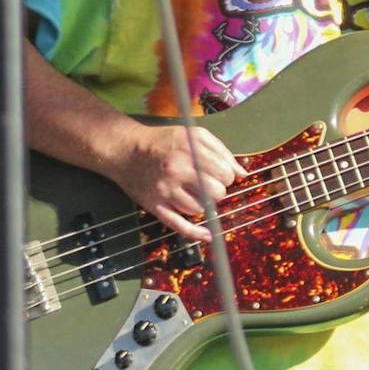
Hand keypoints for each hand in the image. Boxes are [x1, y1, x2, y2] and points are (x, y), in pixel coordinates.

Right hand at [111, 121, 247, 242]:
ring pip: (200, 209)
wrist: (125, 149)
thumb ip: (221, 151)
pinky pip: (179, 225)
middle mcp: (177, 170)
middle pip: (215, 193)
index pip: (224, 173)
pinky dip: (196, 233)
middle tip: (210, 185)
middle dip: (218, 190)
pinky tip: (207, 235)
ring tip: (197, 195)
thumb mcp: (193, 134)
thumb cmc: (162, 141)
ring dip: (205, 205)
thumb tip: (243, 173)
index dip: (227, 176)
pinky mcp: (155, 206)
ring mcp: (166, 190)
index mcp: (189, 151)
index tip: (221, 175)